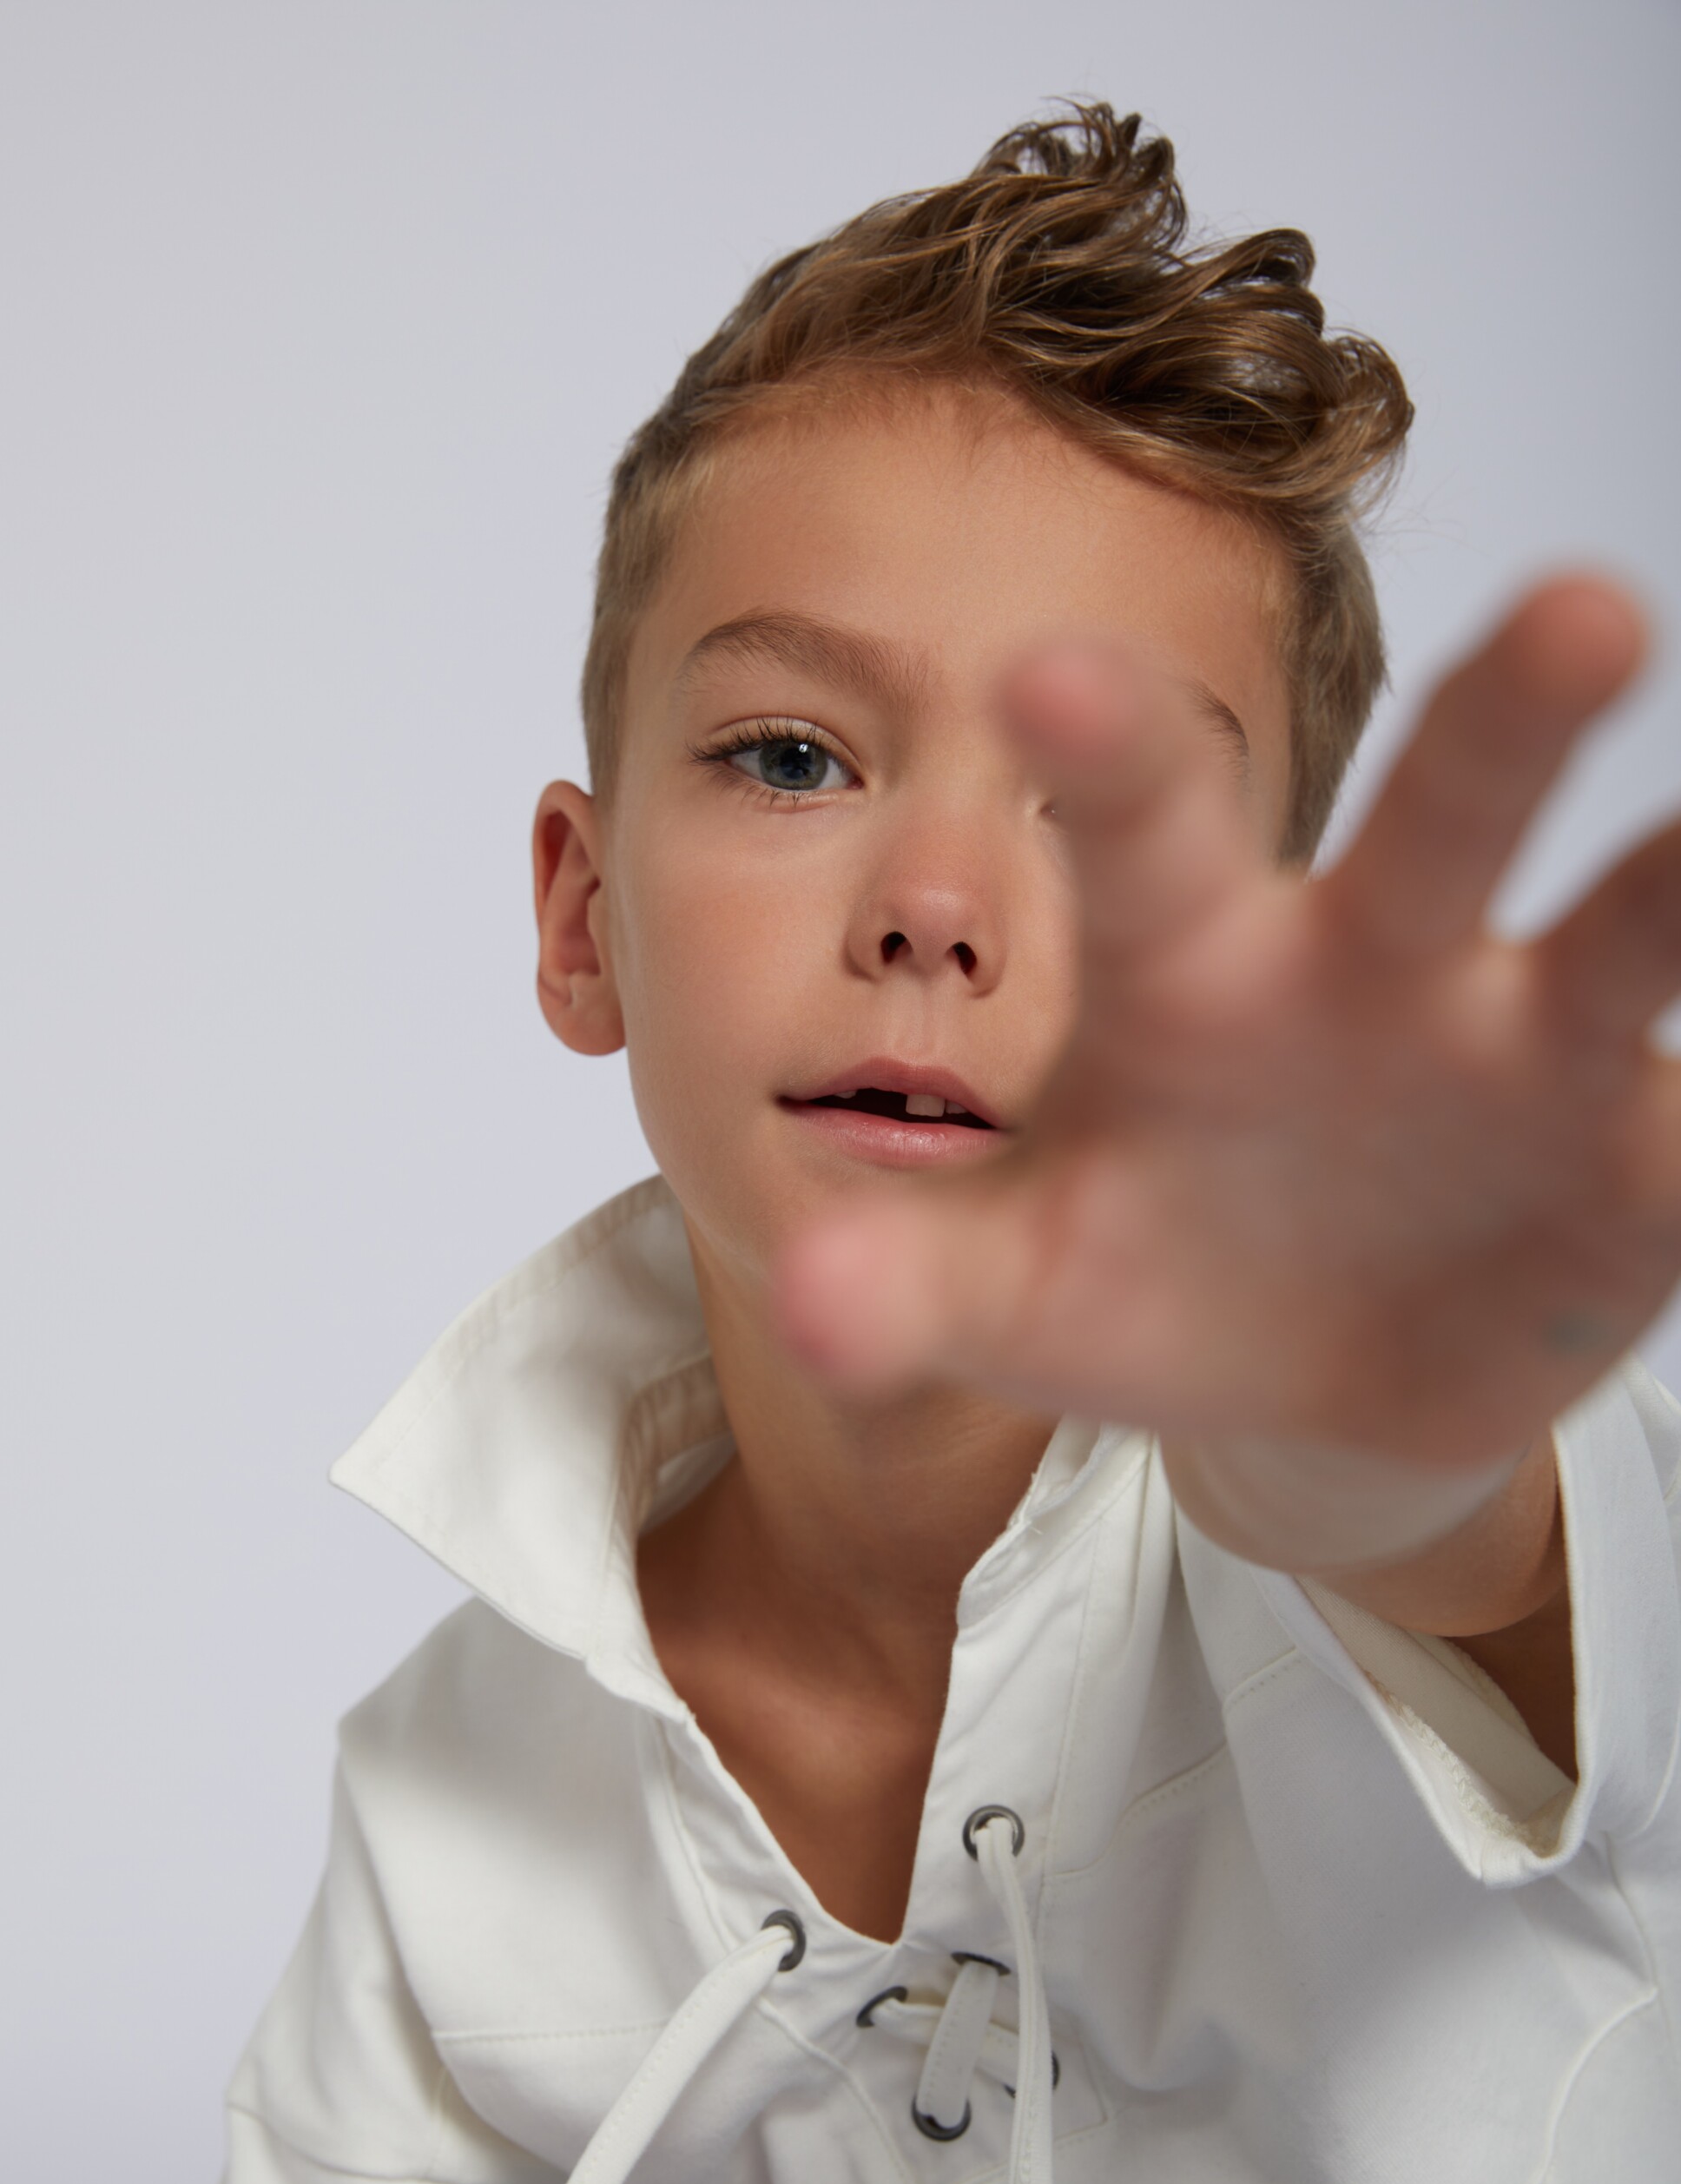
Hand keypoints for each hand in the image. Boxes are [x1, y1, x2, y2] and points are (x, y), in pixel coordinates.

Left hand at [776, 576, 1680, 1471]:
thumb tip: (796, 1305)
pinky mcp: (1633, 1160)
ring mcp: (1523, 1051)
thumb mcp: (1017, 1279)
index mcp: (1197, 965)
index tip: (1041, 670)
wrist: (1295, 1367)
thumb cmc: (1140, 1269)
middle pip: (1441, 814)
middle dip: (1507, 718)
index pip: (1149, 832)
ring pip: (1620, 936)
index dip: (1108, 751)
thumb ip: (910, 1279)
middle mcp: (1375, 964)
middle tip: (1579, 608)